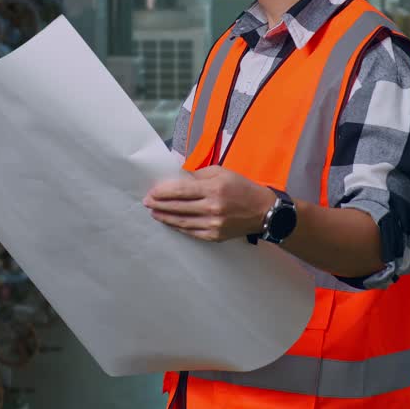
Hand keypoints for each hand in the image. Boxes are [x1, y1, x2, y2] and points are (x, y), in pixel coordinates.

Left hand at [143, 166, 276, 242]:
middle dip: (159, 204)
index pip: (181, 190)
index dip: (163, 192)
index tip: (151, 192)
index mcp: (213, 188)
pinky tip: (170, 222)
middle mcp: (212, 207)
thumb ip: (200, 174)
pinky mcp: (214, 236)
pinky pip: (191, 232)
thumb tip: (180, 179)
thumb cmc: (242, 187)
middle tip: (146, 202)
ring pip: (181, 221)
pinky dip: (178, 227)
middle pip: (178, 207)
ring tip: (154, 213)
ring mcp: (213, 224)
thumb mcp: (223, 172)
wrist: (263, 211)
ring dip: (165, 217)